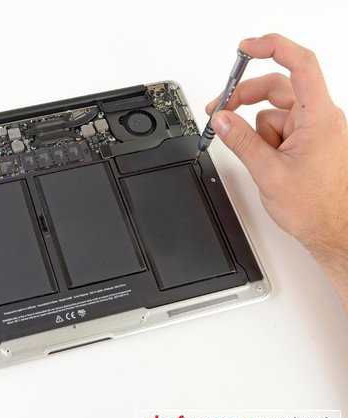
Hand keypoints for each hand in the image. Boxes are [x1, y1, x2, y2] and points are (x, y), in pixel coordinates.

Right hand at [206, 33, 347, 304]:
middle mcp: (319, 118)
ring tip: (258, 160)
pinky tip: (265, 165)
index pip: (299, 64)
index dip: (271, 48)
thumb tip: (223, 119)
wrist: (335, 233)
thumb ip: (241, 141)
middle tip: (218, 110)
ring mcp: (313, 131)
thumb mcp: (269, 172)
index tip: (245, 48)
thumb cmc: (319, 207)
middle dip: (244, 97)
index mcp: (318, 117)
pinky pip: (276, 131)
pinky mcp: (307, 144)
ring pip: (272, 114)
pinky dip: (263, 143)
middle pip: (276, 88)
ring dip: (255, 132)